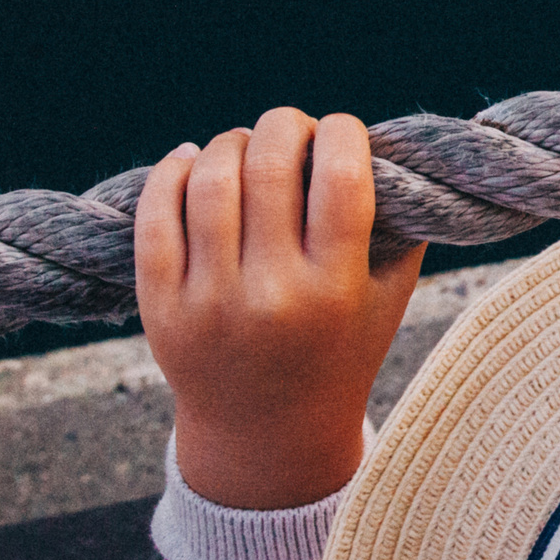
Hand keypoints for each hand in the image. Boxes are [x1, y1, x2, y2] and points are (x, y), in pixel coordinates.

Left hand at [136, 108, 426, 509]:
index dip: (343, 132)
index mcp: (336, 290)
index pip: (341, 177)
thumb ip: (403, 227)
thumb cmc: (340, 349)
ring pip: (210, 180)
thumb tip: (386, 145)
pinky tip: (191, 161)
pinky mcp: (162, 306)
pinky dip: (171, 171)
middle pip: (270, 166)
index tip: (342, 130)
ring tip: (245, 147)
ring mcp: (210, 301)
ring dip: (231, 143)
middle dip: (284, 125)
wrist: (268, 433)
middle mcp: (273, 295)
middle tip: (292, 128)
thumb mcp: (389, 298)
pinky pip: (155, 215)